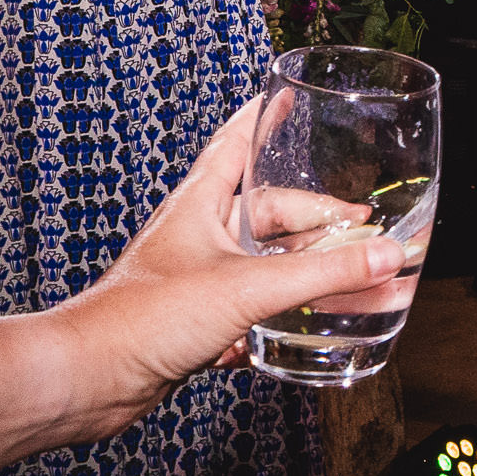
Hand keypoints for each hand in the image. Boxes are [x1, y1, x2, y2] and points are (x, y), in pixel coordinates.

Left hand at [50, 97, 408, 426]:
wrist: (89, 380)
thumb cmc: (146, 318)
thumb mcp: (247, 288)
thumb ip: (322, 273)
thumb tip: (387, 256)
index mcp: (201, 203)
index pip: (237, 143)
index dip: (265, 119)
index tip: (291, 95)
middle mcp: (198, 235)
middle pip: (268, 214)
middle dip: (314, 222)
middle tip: (359, 227)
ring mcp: (194, 279)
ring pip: (262, 266)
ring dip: (301, 276)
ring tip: (345, 281)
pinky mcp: (192, 323)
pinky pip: (247, 311)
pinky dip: (274, 319)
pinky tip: (296, 333)